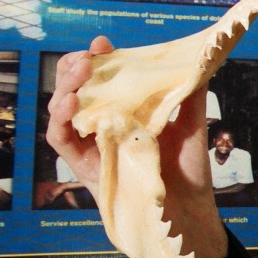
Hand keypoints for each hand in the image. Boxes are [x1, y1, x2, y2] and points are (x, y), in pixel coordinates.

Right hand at [46, 36, 226, 257]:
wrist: (189, 214)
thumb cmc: (189, 175)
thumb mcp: (192, 128)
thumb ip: (189, 96)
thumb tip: (197, 62)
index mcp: (126, 115)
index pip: (102, 82)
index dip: (98, 61)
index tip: (103, 43)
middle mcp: (105, 129)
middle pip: (76, 92)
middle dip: (76, 68)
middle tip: (89, 54)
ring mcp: (92, 148)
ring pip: (61, 111)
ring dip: (65, 87)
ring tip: (79, 69)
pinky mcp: (84, 169)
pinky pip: (60, 141)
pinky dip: (60, 120)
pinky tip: (71, 103)